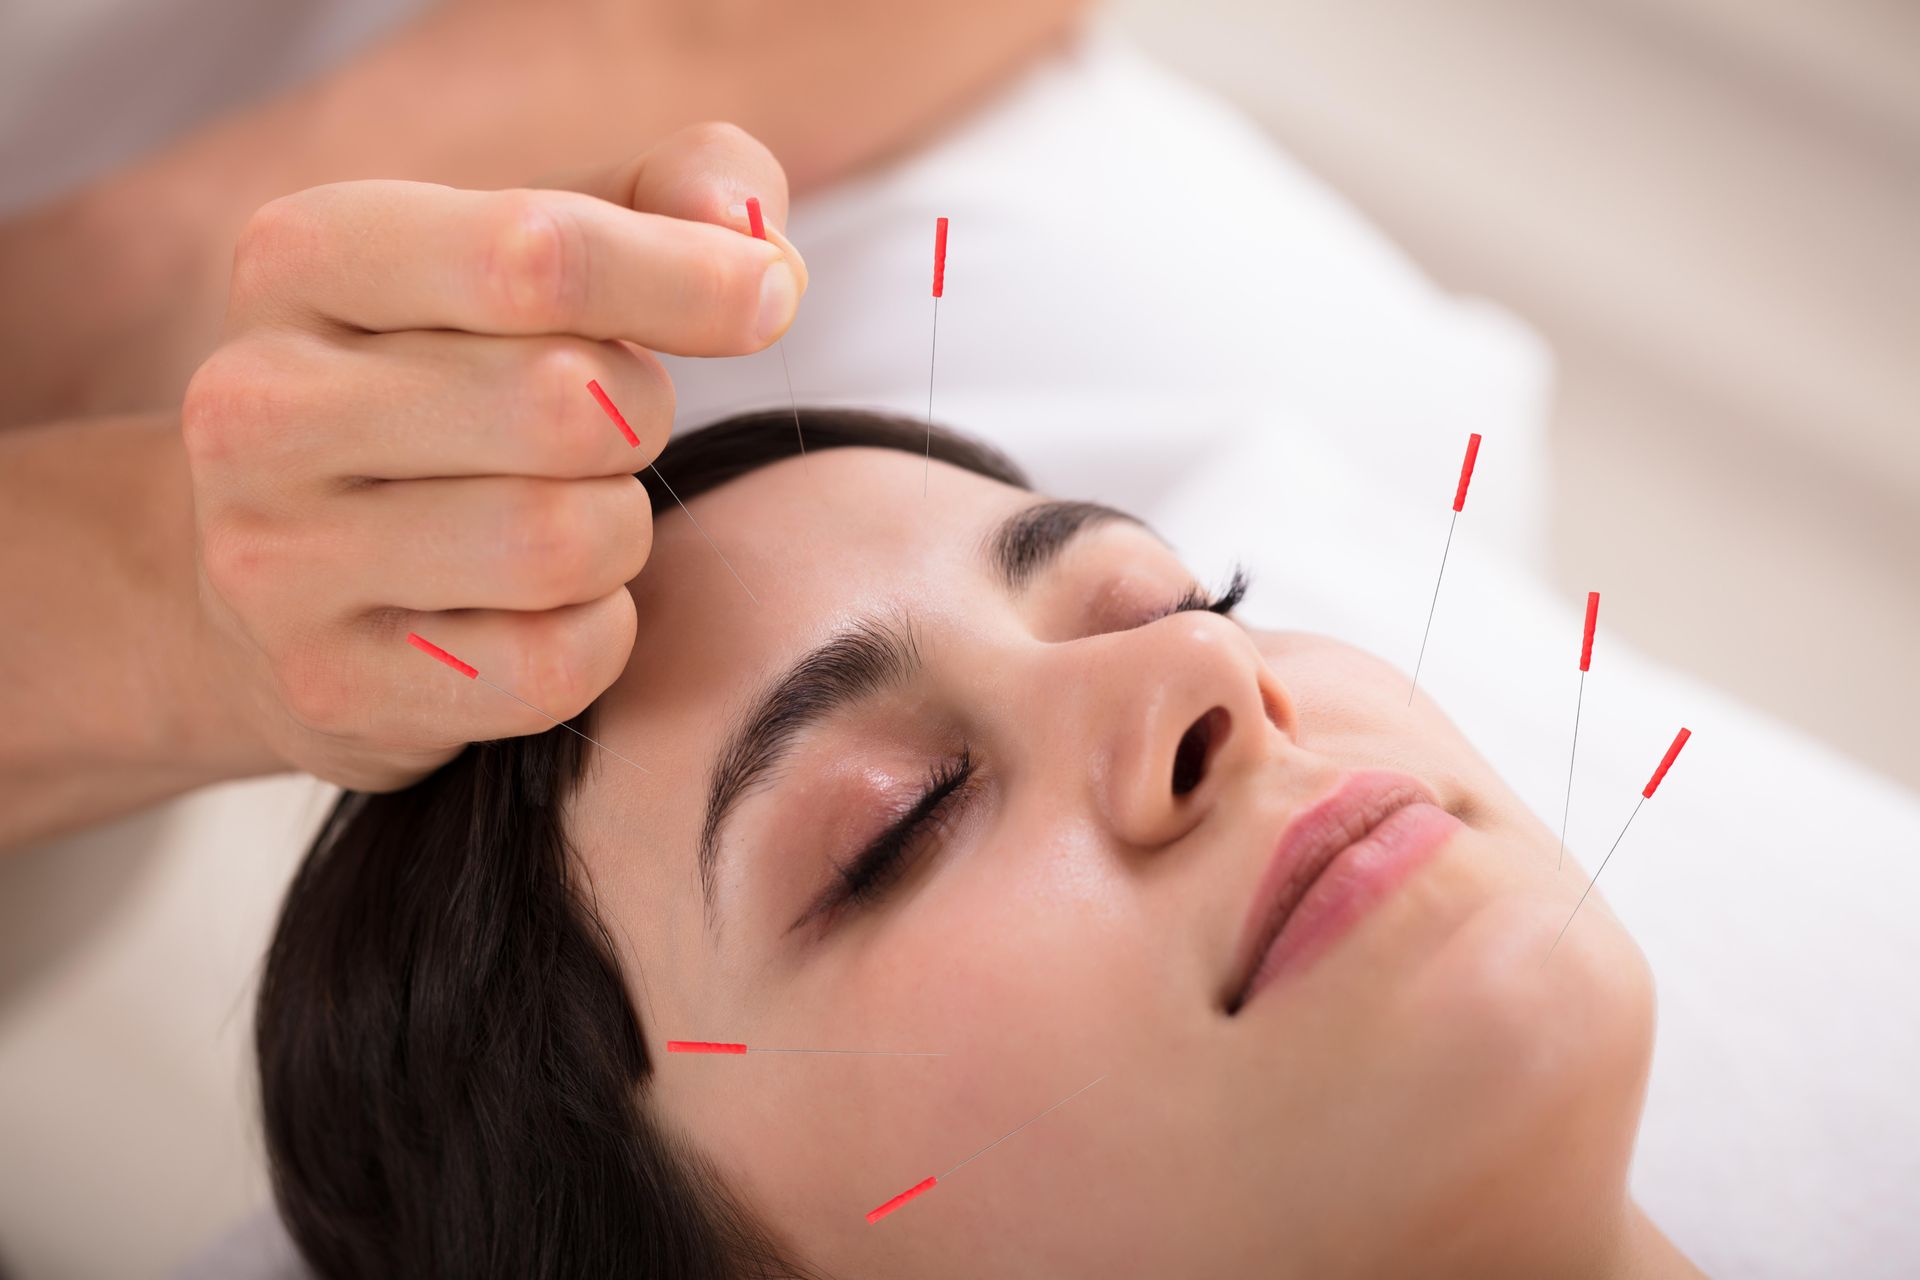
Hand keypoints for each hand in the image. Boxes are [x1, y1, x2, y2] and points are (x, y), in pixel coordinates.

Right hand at [181, 122, 805, 791]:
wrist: (276, 578)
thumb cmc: (451, 381)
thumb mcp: (533, 252)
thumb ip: (670, 199)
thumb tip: (757, 245)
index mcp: (303, 257)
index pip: (536, 254)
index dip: (690, 278)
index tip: (766, 299)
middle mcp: (257, 404)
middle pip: (565, 403)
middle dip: (639, 416)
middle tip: (615, 428)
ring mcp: (276, 560)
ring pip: (562, 542)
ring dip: (618, 532)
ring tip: (572, 515)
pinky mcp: (331, 685)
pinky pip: (553, 665)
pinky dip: (597, 637)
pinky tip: (547, 610)